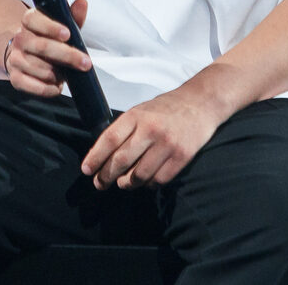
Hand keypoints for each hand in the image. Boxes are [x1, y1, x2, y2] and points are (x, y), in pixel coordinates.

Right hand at [4, 0, 91, 97]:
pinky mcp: (16, 79)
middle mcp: (20, 39)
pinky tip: (56, 84)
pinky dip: (50, 88)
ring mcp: (16, 59)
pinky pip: (35, 87)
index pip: (33, 19)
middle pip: (42, 46)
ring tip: (66, 73)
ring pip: (41, 68)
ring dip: (58, 74)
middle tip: (85, 62)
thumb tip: (82, 2)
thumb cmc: (49, 40)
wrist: (27, 57)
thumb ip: (72, 16)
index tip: (67, 34)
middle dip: (67, 55)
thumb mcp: (62, 26)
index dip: (50, 27)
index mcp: (29, 22)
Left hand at [80, 87, 223, 190]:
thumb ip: (125, 129)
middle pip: (121, 160)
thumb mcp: (141, 110)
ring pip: (139, 175)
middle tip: (100, 183)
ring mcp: (167, 144)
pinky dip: (148, 184)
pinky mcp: (182, 157)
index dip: (95, 157)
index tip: (87, 169)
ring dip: (127, 183)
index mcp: (137, 116)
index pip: (109, 139)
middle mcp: (151, 129)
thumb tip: (103, 154)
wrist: (201, 103)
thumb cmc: (167, 108)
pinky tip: (145, 181)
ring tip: (122, 183)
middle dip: (106, 176)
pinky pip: (159, 180)